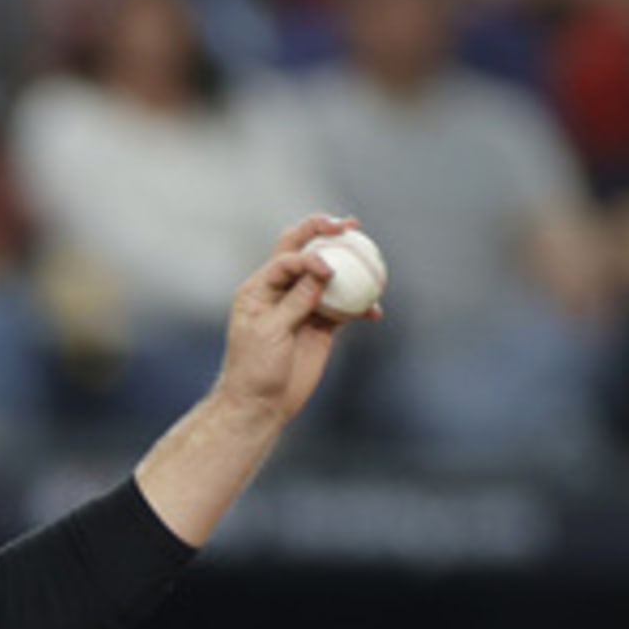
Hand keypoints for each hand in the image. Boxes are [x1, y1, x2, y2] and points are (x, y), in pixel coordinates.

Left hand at [213, 213, 365, 424]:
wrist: (261, 404)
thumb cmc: (254, 368)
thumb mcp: (270, 332)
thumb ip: (295, 301)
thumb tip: (322, 271)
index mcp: (260, 288)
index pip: (287, 258)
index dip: (309, 255)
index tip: (327, 268)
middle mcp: (281, 292)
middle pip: (306, 252)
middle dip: (326, 232)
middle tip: (351, 225)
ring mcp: (303, 307)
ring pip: (331, 278)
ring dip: (352, 267)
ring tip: (374, 260)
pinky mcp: (321, 326)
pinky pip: (345, 308)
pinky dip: (361, 306)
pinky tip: (375, 310)